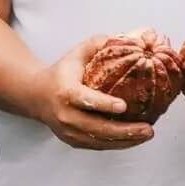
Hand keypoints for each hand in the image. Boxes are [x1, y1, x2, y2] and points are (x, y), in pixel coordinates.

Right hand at [30, 36, 156, 151]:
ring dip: (125, 140)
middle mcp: (65, 115)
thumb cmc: (61, 73)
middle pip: (96, 128)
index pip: (85, 100)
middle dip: (124, 131)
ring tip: (146, 134)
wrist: (36, 95)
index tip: (123, 106)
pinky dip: (117, 144)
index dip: (104, 104)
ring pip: (99, 141)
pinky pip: (97, 146)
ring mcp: (67, 131)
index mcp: (65, 92)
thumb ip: (99, 45)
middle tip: (148, 128)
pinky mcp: (72, 141)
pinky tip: (134, 139)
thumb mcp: (76, 54)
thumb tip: (129, 39)